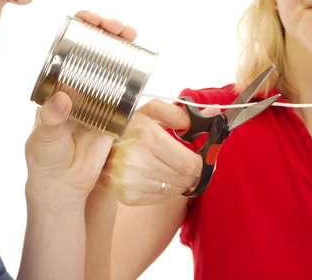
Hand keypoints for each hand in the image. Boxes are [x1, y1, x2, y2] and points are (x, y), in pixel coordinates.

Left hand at [24, 11, 137, 206]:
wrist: (66, 184)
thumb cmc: (46, 157)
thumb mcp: (44, 138)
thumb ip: (51, 120)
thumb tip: (62, 99)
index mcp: (57, 84)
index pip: (68, 48)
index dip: (79, 30)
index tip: (89, 20)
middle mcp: (79, 85)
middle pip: (95, 51)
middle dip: (106, 33)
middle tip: (115, 27)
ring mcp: (99, 97)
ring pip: (113, 65)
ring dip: (122, 47)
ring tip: (130, 34)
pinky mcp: (117, 112)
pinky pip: (127, 89)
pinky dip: (135, 74)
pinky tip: (141, 61)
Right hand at [96, 99, 218, 205]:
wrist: (96, 147)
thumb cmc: (129, 127)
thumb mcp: (152, 113)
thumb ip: (183, 115)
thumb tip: (214, 112)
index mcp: (147, 136)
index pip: (188, 163)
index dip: (201, 164)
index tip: (202, 160)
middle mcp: (137, 160)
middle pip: (183, 178)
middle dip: (193, 174)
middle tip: (193, 168)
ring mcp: (130, 180)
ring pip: (173, 190)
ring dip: (180, 182)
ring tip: (175, 171)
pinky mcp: (127, 195)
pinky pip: (160, 198)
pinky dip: (166, 190)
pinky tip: (162, 178)